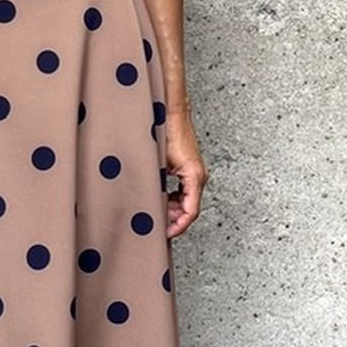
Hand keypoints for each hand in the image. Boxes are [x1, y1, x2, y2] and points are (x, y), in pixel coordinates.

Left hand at [162, 111, 206, 239]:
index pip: (190, 212)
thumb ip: (156, 188)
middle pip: (188, 209)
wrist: (171, 112)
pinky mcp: (189, 169)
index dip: (177, 227)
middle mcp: (198, 176)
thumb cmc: (166, 132)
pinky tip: (157, 198)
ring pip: (185, 201)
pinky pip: (183, 191)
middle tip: (154, 225)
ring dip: (170, 209)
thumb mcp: (158, 164)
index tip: (164, 234)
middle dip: (172, 219)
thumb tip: (148, 207)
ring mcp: (195, 172)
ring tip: (153, 212)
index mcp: (195, 177)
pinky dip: (171, 198)